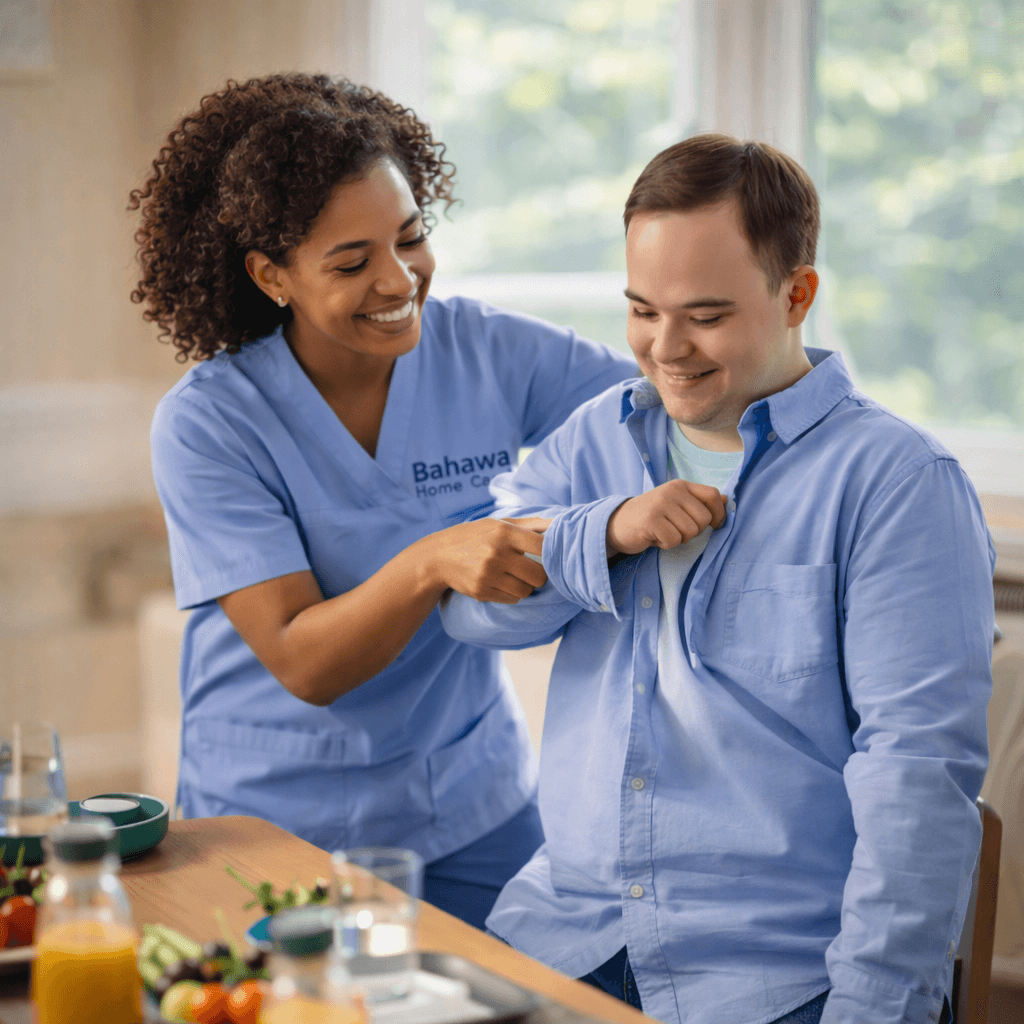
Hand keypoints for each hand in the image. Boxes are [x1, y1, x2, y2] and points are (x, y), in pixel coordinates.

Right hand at [422, 517, 549, 603]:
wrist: (438, 557)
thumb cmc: (474, 536)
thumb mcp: (497, 523)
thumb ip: (530, 524)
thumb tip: (560, 524)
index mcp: (504, 532)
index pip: (543, 547)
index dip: (552, 554)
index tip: (552, 556)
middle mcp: (497, 553)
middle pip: (539, 576)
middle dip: (540, 575)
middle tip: (533, 570)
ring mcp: (488, 574)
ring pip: (526, 591)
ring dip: (526, 586)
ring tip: (516, 577)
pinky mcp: (482, 591)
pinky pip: (512, 600)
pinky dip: (512, 594)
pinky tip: (502, 583)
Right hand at [606, 481, 726, 555]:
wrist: (618, 523)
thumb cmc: (652, 517)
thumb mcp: (676, 504)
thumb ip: (699, 502)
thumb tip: (727, 500)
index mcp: (681, 485)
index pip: (713, 495)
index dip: (719, 514)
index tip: (715, 526)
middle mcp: (672, 491)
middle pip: (703, 519)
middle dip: (693, 531)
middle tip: (676, 529)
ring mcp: (660, 504)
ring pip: (689, 532)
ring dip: (678, 539)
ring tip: (663, 532)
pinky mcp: (650, 520)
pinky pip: (673, 540)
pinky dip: (665, 544)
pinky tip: (654, 537)